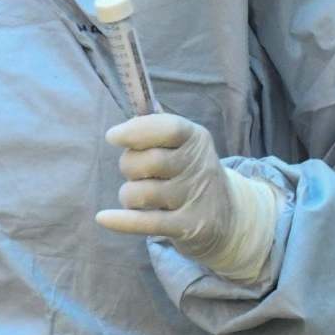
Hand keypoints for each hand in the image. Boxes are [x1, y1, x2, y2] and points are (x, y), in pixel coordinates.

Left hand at [95, 113, 282, 284]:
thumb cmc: (192, 172)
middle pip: (148, 161)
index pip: (168, 128)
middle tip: (135, 172)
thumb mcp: (187, 144)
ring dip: (128, 195)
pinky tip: (104, 217)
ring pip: (140, 193)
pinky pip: (145, 222)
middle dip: (129, 165)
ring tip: (139, 195)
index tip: (113, 136)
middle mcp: (198, 167)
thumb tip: (137, 107)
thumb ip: (160, 126)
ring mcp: (193, 198)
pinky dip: (121, 220)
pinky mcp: (186, 227)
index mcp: (196, 139)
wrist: (230, 216)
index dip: (136, 130)